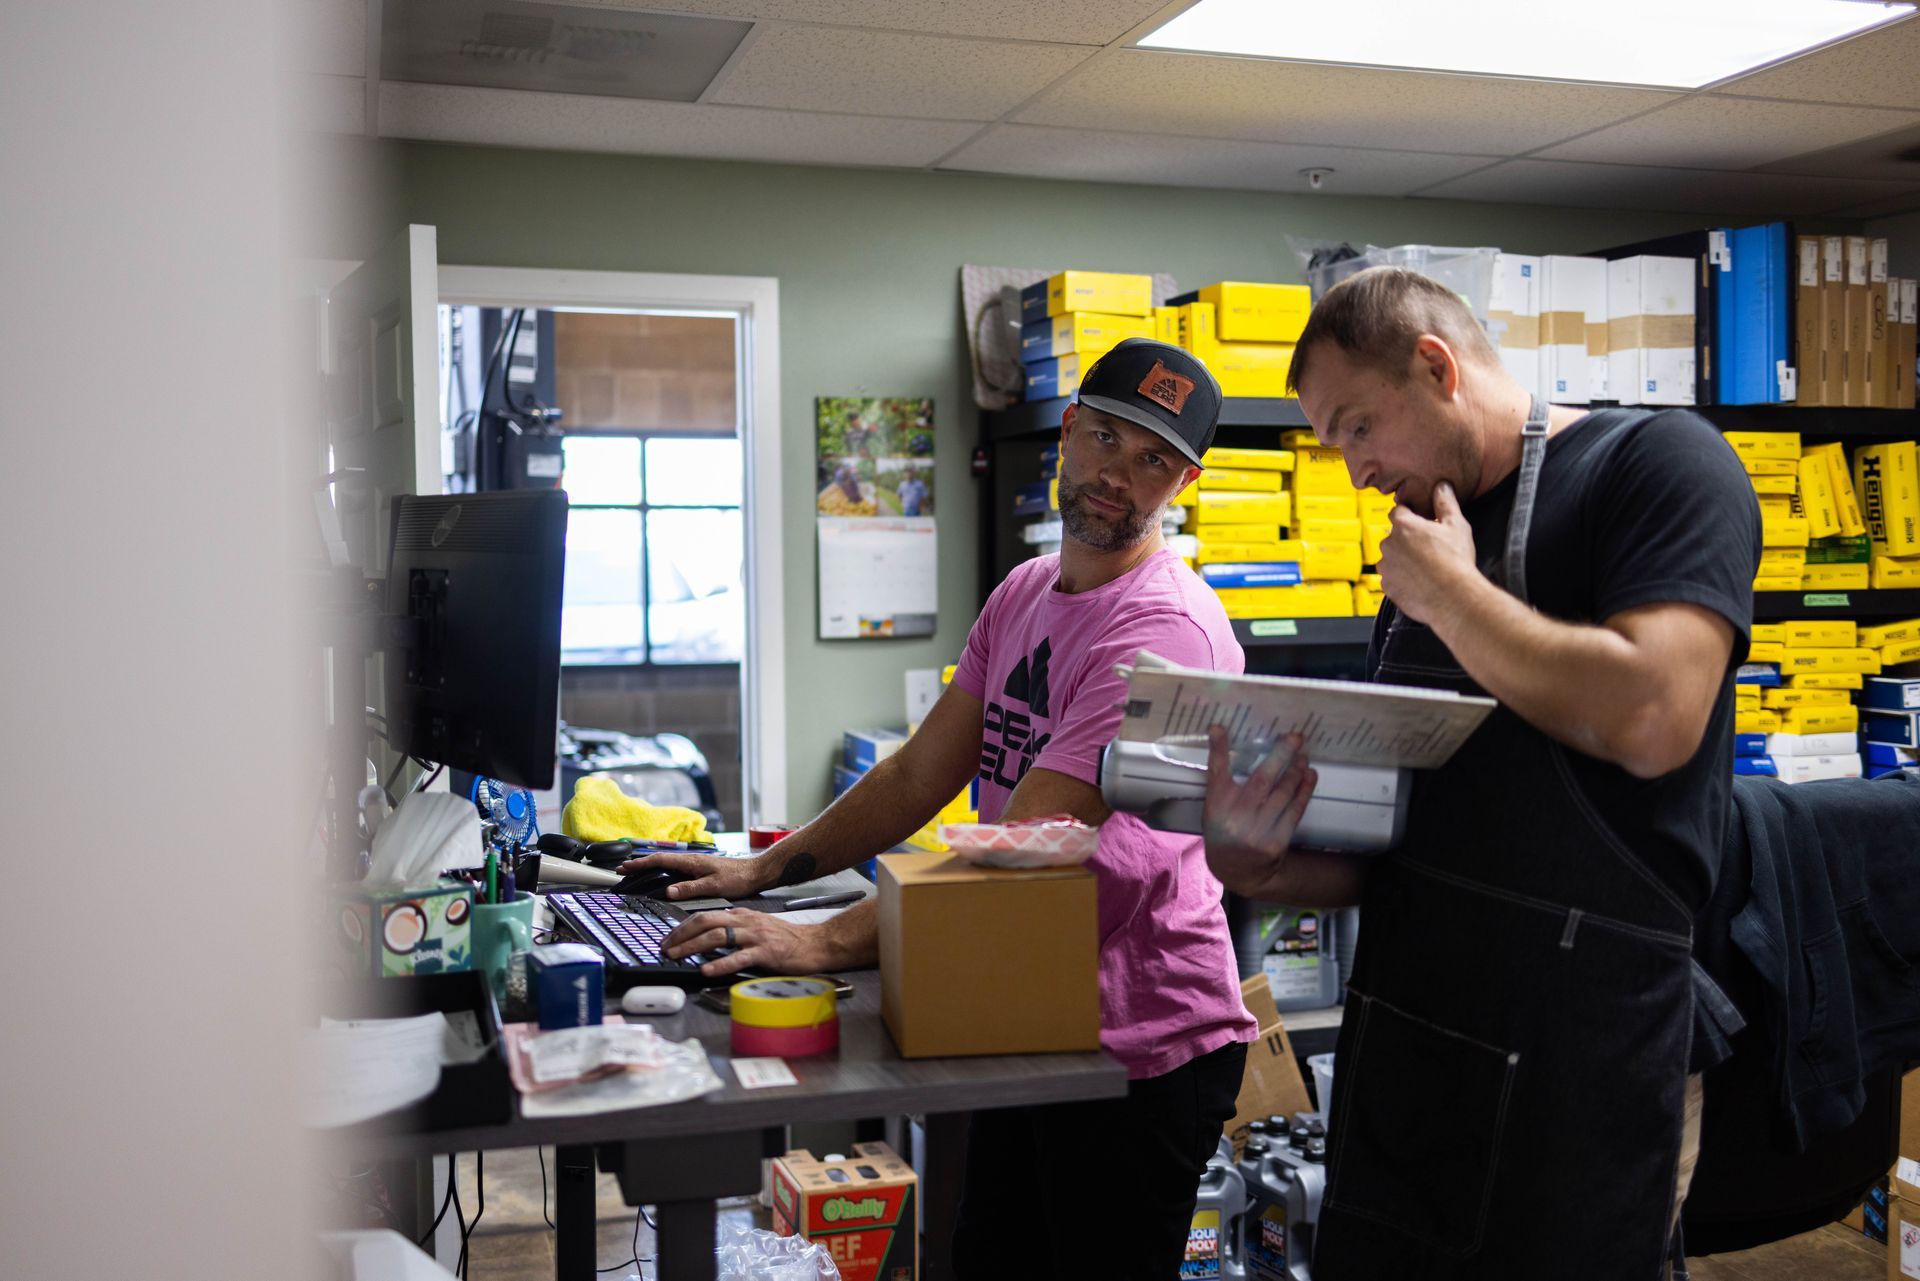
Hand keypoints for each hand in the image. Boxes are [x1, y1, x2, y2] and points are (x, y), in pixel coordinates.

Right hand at [614, 851, 771, 900]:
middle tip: (621, 870)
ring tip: (634, 872)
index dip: (640, 864)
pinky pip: (674, 868)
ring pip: (665, 863)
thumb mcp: (714, 885)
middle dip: (639, 864)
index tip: (624, 867)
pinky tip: (659, 877)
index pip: (659, 860)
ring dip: (648, 866)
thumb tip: (668, 891)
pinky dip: (661, 870)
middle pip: (659, 860)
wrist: (756, 873)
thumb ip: (691, 888)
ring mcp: (694, 864)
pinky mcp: (699, 870)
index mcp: (691, 861)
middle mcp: (691, 860)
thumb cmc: (738, 878)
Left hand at [661, 908, 830, 978]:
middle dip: (681, 935)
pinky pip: (738, 957)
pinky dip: (719, 963)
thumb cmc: (787, 939)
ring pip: (717, 936)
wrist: (815, 943)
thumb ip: (736, 929)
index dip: (683, 927)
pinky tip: (706, 969)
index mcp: (741, 915)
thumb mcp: (757, 927)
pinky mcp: (765, 952)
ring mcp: (755, 936)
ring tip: (677, 956)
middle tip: (666, 947)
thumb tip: (710, 937)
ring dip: (692, 947)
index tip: (669, 939)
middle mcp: (745, 922)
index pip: (705, 916)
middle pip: (706, 922)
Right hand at [1202, 728, 1316, 897]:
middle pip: (1261, 781)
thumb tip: (1224, 738)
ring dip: (1296, 771)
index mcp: (1215, 807)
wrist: (1236, 872)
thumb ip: (1221, 780)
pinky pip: (1294, 810)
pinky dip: (1304, 790)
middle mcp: (1235, 818)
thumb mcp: (1215, 807)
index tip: (1219, 727)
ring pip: (1282, 793)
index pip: (1216, 773)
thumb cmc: (1224, 831)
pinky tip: (1309, 775)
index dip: (1217, 749)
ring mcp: (1257, 831)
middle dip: (1280, 756)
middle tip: (1294, 737)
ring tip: (1303, 754)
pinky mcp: (1276, 841)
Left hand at [1376, 481, 1478, 625]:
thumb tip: (1441, 486)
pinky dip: (1402, 579)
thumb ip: (1446, 502)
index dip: (1411, 515)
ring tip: (1426, 568)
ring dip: (1403, 560)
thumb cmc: (1456, 560)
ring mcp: (1386, 567)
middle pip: (1395, 536)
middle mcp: (1389, 544)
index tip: (1422, 522)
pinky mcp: (1387, 587)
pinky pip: (1392, 579)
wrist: (1453, 598)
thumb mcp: (1456, 525)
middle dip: (1408, 540)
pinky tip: (1420, 582)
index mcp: (1403, 526)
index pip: (1399, 512)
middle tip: (1430, 548)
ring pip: (1392, 558)